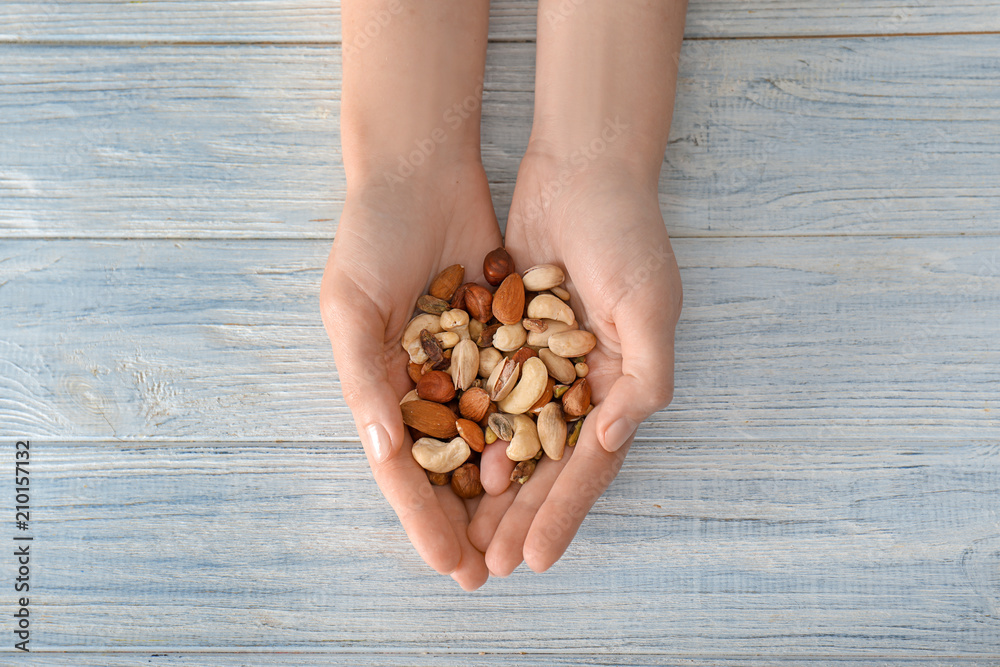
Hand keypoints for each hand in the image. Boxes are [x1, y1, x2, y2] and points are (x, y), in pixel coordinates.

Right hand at [320, 164, 500, 589]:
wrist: (420, 169)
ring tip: (526, 537)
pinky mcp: (502, 334)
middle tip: (494, 573)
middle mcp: (421, 382)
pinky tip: (555, 466)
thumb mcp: (351, 304)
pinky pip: (520, 393)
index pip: (402, 469)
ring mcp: (464, 361)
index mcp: (377, 384)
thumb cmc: (370, 235)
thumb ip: (363, 379)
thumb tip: (381, 452)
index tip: (451, 567)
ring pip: (488, 440)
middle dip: (469, 521)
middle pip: (449, 468)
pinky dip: (533, 430)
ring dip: (505, 490)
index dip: (424, 520)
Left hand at [470, 156, 682, 573]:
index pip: (588, 464)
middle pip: (543, 462)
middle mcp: (580, 380)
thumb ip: (646, 375)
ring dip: (486, 482)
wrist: (581, 166)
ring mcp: (539, 359)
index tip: (533, 559)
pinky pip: (482, 389)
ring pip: (507, 434)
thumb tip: (615, 438)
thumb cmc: (627, 233)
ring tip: (459, 528)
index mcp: (621, 384)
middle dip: (516, 513)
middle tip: (485, 563)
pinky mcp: (504, 333)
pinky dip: (464, 424)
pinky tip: (438, 458)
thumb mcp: (649, 303)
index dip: (561, 513)